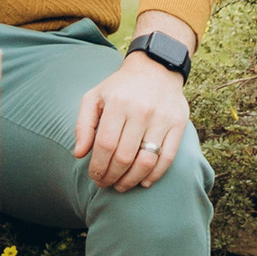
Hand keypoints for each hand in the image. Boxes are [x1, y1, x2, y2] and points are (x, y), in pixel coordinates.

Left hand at [74, 41, 189, 190]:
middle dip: (112, 176)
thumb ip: (83, 125)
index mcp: (117, 103)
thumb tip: (78, 154)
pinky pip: (167, 158)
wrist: (155, 69)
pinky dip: (154, 175)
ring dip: (131, 180)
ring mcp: (161, 119)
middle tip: (106, 184)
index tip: (94, 177)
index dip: (98, 166)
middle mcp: (141, 111)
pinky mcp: (178, 125)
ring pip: (146, 161)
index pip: (105, 144)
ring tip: (121, 186)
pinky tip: (143, 182)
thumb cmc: (119, 88)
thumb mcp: (94, 97)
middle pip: (124, 156)